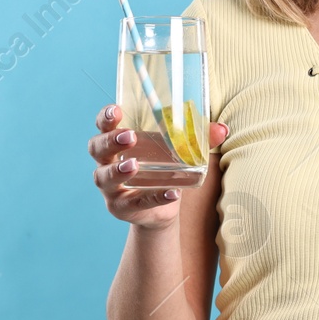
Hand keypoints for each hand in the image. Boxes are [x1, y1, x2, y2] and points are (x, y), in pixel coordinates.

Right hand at [88, 104, 228, 230]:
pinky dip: (155, 197)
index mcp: (117, 142)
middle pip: (97, 149)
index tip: (116, 110)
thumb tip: (222, 129)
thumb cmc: (164, 166)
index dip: (106, 118)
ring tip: (133, 165)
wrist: (163, 206)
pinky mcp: (123, 208)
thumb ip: (198, 138)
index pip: (103, 126)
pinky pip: (136, 203)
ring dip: (118, 171)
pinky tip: (172, 193)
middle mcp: (107, 163)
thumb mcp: (178, 149)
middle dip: (110, 141)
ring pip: (105, 178)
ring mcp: (112, 188)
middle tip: (129, 136)